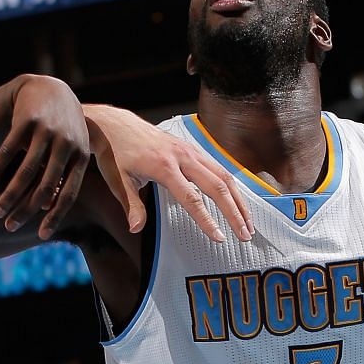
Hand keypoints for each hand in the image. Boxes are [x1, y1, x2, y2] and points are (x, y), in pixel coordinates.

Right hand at [0, 76, 92, 237]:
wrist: (48, 88)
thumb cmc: (61, 126)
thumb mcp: (71, 149)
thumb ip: (63, 175)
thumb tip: (45, 209)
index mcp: (81, 156)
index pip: (69, 194)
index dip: (55, 216)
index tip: (40, 235)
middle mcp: (66, 145)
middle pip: (45, 187)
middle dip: (25, 210)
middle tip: (8, 225)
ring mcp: (47, 132)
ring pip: (26, 172)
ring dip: (9, 195)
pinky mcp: (26, 120)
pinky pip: (9, 151)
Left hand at [84, 104, 252, 242]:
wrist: (115, 125)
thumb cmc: (115, 153)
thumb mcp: (117, 180)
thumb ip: (131, 206)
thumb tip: (135, 228)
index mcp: (165, 167)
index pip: (192, 199)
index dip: (207, 221)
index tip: (219, 237)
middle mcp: (183, 157)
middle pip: (218, 186)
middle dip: (234, 212)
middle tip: (245, 234)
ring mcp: (190, 151)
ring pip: (224, 176)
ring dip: (238, 200)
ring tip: (248, 222)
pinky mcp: (192, 149)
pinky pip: (219, 167)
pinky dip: (232, 186)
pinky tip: (237, 201)